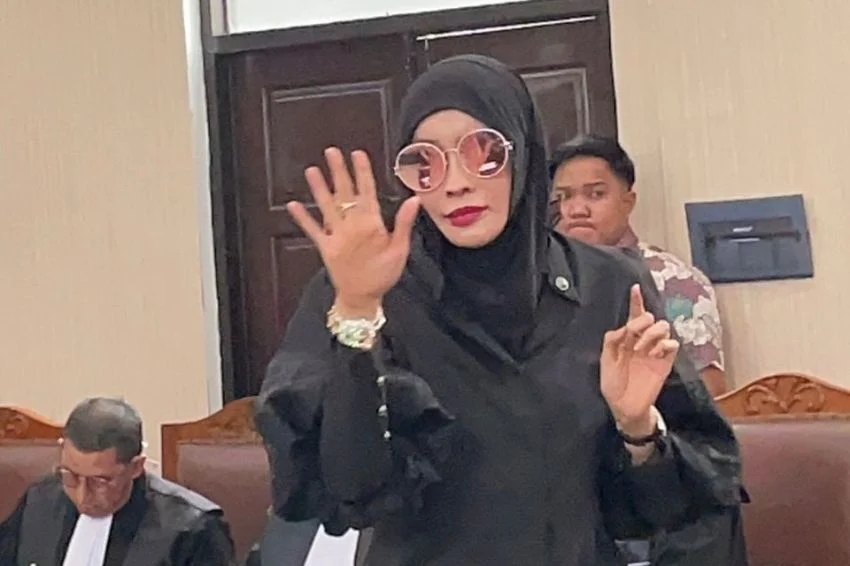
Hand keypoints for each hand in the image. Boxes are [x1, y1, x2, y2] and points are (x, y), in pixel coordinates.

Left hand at [286, 148, 420, 316]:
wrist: (362, 298)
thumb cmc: (384, 274)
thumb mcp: (400, 250)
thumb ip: (404, 223)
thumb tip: (413, 200)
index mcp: (372, 225)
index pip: (367, 191)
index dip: (362, 171)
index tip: (358, 153)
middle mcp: (351, 226)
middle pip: (345, 193)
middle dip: (339, 171)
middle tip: (331, 151)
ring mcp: (336, 236)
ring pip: (326, 207)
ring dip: (318, 188)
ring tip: (311, 170)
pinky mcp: (324, 247)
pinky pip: (312, 229)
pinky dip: (302, 217)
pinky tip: (293, 204)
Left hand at [600, 284, 679, 436]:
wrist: (624, 407)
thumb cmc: (614, 383)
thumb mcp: (606, 361)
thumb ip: (612, 341)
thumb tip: (624, 327)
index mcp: (626, 338)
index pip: (633, 315)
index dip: (635, 301)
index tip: (635, 288)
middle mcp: (642, 341)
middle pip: (650, 318)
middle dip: (643, 321)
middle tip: (635, 335)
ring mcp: (655, 351)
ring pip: (663, 327)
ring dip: (652, 333)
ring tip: (642, 348)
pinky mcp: (665, 362)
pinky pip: (673, 344)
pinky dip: (664, 344)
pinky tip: (654, 354)